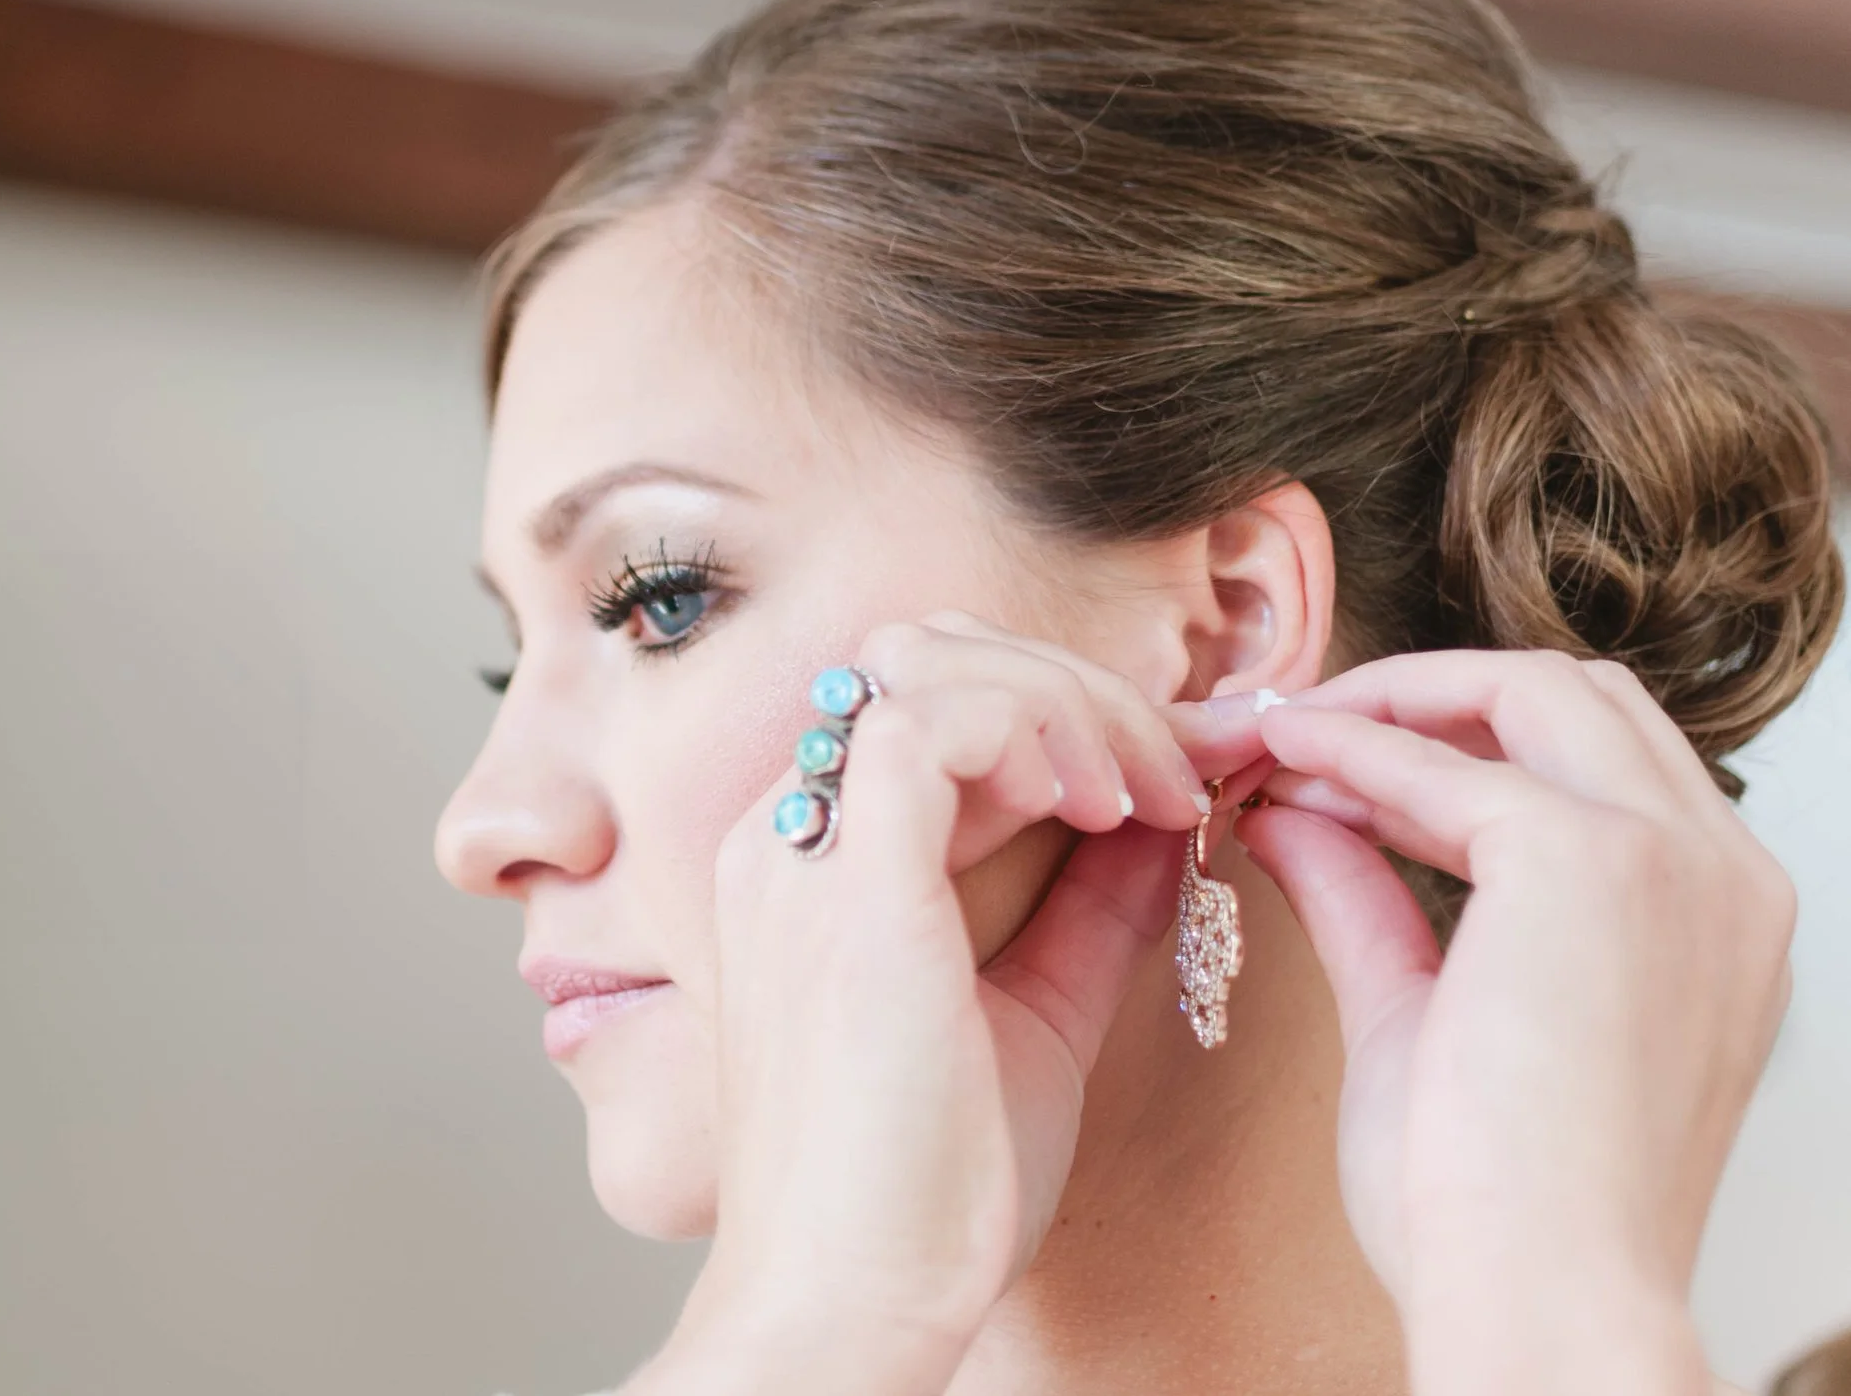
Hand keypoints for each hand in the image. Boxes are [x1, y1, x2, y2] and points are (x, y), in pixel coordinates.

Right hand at [642, 613, 1215, 1395]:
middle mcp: (781, 834)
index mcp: (808, 864)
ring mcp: (799, 848)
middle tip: (1176, 763)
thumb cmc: (919, 1194)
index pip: (924, 704)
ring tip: (1146, 789)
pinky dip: (1040, 733)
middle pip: (923, 656)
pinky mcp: (844, 879)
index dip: (1057, 712)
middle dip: (1069, 686)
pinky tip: (1105, 806)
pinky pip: (937, 722)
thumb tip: (1161, 830)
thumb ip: (1084, 916)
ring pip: (930, 662)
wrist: (851, 1302)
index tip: (1166, 776)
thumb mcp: (1030, 1021)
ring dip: (1067, 703)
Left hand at [1171, 651, 1793, 1395]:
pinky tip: (1279, 766)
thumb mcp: (1423, 1014)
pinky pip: (1443, 764)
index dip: (1453, 743)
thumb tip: (1295, 813)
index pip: (1594, 760)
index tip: (1330, 763)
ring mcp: (1671, 859)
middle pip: (1576, 697)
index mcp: (1711, 917)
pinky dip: (1352, 750)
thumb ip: (1370, 901)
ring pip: (1530, 692)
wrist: (1538, 1296)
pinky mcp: (1589, 862)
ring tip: (1277, 740)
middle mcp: (1720, 873)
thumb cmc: (1490, 1205)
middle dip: (1429, 692)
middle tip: (1301, 728)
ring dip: (1390, 702)